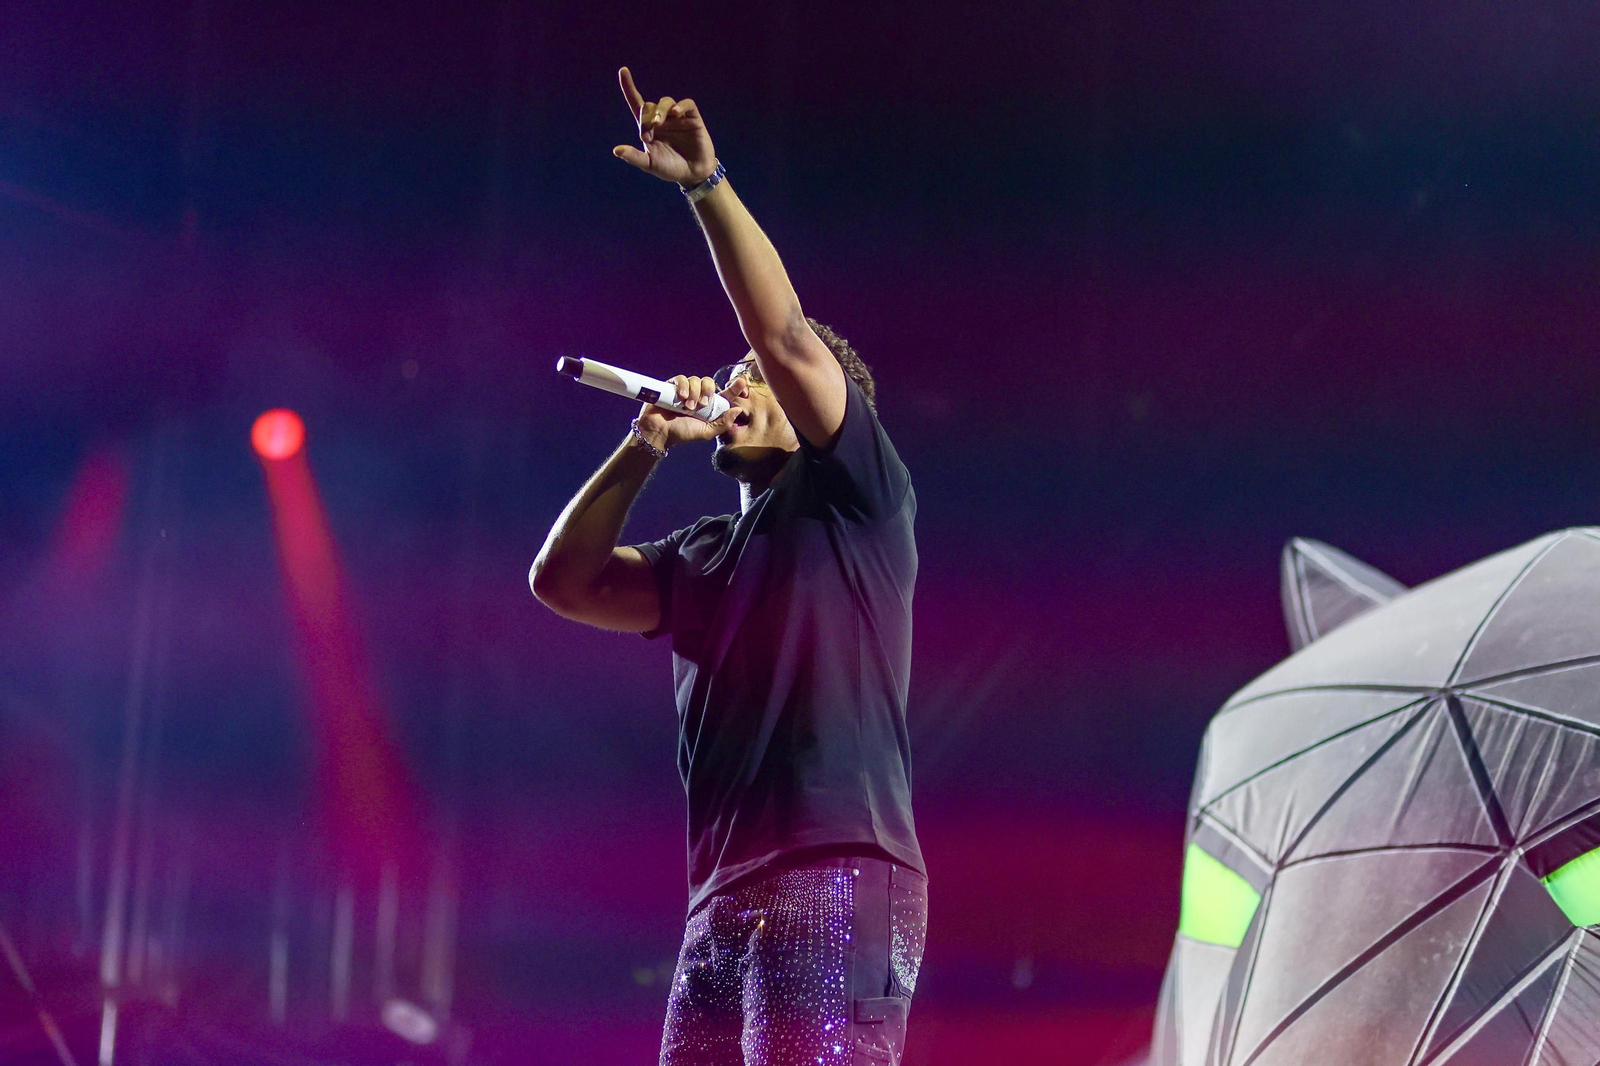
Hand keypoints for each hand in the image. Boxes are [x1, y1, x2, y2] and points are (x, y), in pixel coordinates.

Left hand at [611, 67, 716, 186]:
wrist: (693, 174)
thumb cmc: (670, 168)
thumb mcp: (649, 164)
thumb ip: (634, 157)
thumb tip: (616, 150)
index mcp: (649, 128)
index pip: (637, 104)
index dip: (629, 87)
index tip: (623, 70)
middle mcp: (662, 119)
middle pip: (650, 106)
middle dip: (646, 116)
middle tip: (648, 133)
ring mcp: (677, 118)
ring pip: (666, 102)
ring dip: (659, 110)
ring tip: (658, 123)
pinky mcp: (693, 118)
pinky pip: (687, 104)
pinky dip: (681, 105)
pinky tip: (676, 112)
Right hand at [635, 375, 735, 450]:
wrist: (659, 432)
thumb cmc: (682, 433)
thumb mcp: (706, 432)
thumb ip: (723, 423)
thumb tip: (737, 409)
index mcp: (709, 407)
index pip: (726, 394)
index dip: (735, 387)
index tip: (743, 382)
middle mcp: (699, 396)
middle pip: (710, 382)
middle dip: (708, 391)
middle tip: (702, 405)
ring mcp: (686, 390)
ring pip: (696, 379)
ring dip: (694, 393)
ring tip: (688, 407)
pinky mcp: (673, 386)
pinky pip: (681, 378)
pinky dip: (683, 387)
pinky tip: (681, 398)